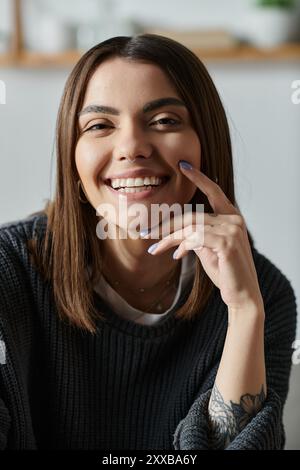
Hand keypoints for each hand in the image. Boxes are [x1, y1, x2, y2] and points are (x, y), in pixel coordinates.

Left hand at [142, 162, 263, 310]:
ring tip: (155, 249)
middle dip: (166, 224)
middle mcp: (233, 219)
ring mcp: (231, 230)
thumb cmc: (225, 272)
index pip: (214, 191)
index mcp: (231, 217)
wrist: (242, 295)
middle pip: (192, 215)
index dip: (199, 177)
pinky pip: (195, 239)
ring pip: (190, 227)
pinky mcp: (226, 243)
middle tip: (146, 232)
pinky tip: (176, 256)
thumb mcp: (208, 250)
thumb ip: (196, 237)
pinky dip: (181, 246)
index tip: (184, 165)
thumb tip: (176, 239)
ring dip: (169, 238)